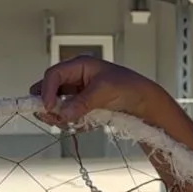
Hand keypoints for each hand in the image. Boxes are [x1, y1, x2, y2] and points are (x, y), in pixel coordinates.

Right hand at [29, 56, 164, 125]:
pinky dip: (68, 122)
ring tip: (66, 123)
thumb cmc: (130, 87)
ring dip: (57, 115)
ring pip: (56, 105)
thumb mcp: (105, 91)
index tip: (49, 107)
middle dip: (47, 103)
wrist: (146, 103)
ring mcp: (78, 94)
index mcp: (80, 66)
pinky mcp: (82, 108)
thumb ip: (82, 102)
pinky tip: (76, 125)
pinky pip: (67, 116)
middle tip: (50, 116)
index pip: (54, 75)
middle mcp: (75, 79)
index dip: (47, 90)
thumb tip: (63, 113)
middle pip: (49, 89)